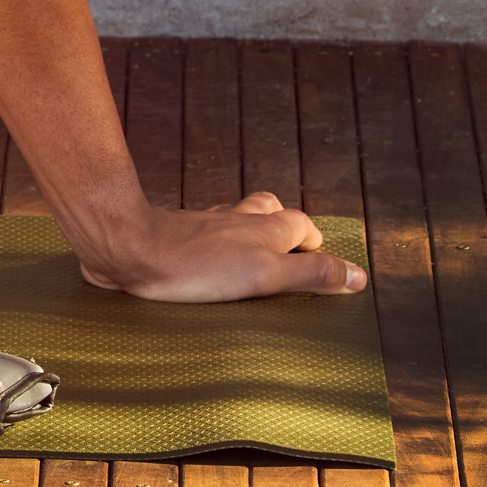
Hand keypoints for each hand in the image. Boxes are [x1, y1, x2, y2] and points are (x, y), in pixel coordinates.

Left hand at [74, 191, 368, 300]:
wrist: (129, 250)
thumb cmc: (198, 265)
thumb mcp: (267, 275)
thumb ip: (311, 275)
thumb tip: (357, 276)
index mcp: (263, 228)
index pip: (301, 224)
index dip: (314, 241)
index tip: (321, 257)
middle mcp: (236, 220)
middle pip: (268, 210)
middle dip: (283, 226)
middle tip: (292, 249)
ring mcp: (203, 224)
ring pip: (234, 218)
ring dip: (247, 230)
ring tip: (253, 251)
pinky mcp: (174, 234)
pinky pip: (202, 232)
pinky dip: (213, 241)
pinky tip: (206, 257)